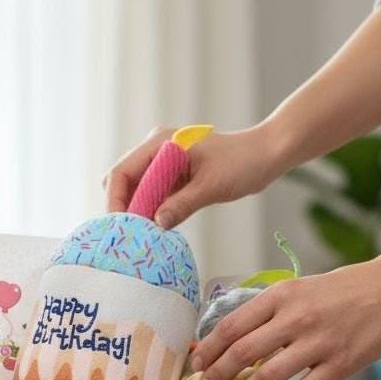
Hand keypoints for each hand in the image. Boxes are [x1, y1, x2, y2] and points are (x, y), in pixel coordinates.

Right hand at [103, 123, 287, 226]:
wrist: (265, 155)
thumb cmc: (243, 162)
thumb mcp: (211, 186)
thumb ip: (182, 204)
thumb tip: (156, 224)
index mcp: (160, 143)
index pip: (121, 172)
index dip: (115, 201)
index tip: (120, 227)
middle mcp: (156, 150)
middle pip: (123, 182)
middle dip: (123, 208)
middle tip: (131, 235)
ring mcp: (163, 163)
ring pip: (135, 191)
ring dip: (137, 212)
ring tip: (143, 236)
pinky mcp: (172, 176)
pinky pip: (152, 196)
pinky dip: (150, 212)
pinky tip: (156, 229)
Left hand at [190, 258, 380, 379]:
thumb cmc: (341, 290)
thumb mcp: (297, 288)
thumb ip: (267, 311)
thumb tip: (229, 339)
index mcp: (281, 295)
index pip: (231, 326)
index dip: (207, 349)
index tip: (196, 363)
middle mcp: (296, 317)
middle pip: (242, 353)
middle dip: (218, 375)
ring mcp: (319, 342)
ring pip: (268, 377)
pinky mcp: (341, 364)